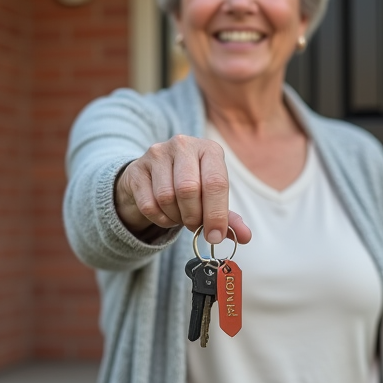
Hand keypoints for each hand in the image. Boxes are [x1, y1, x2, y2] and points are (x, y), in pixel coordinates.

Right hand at [115, 134, 251, 244]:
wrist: (153, 177)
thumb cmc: (190, 186)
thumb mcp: (212, 197)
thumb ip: (229, 218)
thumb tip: (245, 237)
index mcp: (209, 149)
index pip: (216, 183)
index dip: (216, 214)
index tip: (215, 236)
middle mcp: (183, 145)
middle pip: (188, 189)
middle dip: (193, 216)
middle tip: (194, 224)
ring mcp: (157, 154)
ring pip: (166, 197)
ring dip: (175, 217)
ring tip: (180, 216)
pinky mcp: (137, 168)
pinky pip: (148, 204)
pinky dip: (159, 219)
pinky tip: (165, 214)